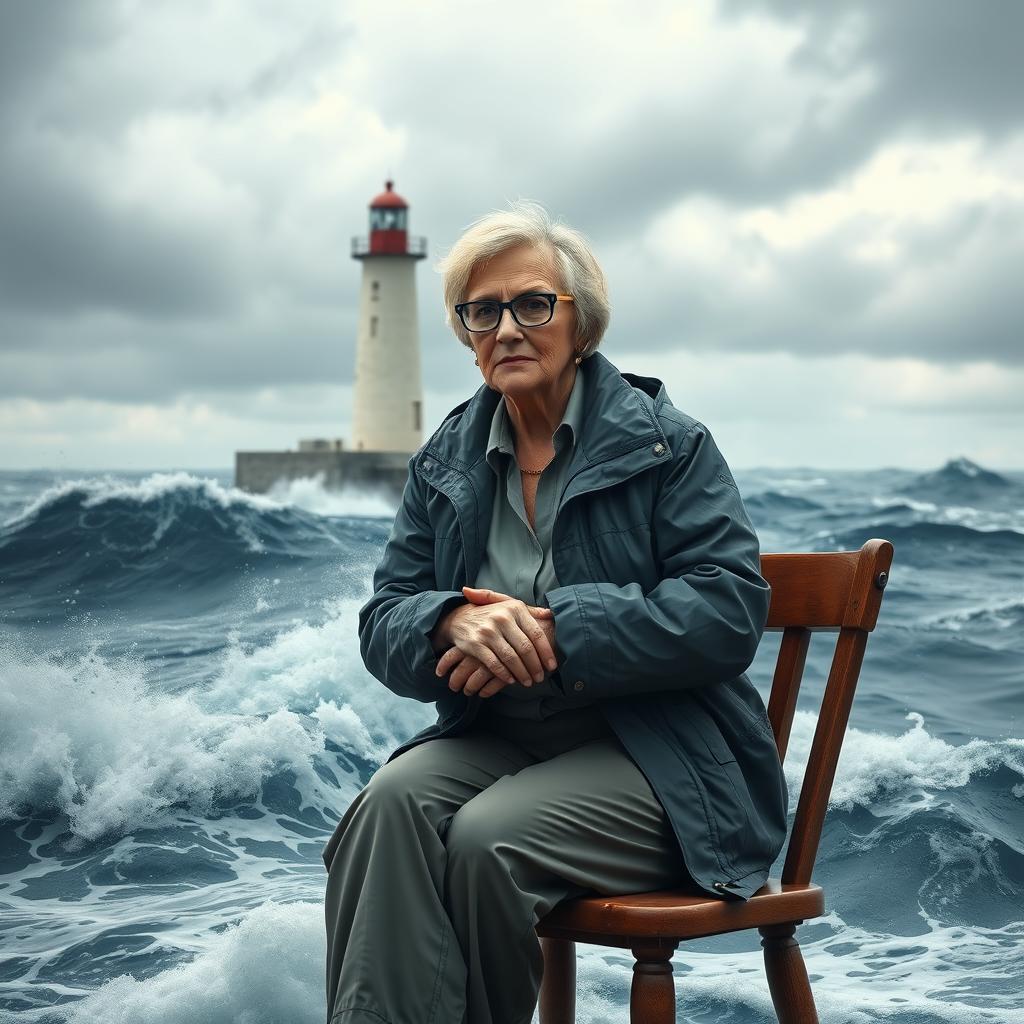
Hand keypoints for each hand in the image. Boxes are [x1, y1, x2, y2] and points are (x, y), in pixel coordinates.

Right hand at [435, 586, 558, 695]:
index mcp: (515, 608)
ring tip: (528, 682)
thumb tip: (550, 614)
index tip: (552, 666)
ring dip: (522, 673)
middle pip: (525, 648)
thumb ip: (530, 610)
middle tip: (540, 678)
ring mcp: (488, 631)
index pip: (536, 634)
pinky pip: (494, 664)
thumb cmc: (490, 614)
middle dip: (535, 666)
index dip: (546, 652)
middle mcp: (502, 618)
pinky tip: (510, 680)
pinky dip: (504, 675)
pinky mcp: (475, 644)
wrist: (458, 617)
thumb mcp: (509, 606)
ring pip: (511, 658)